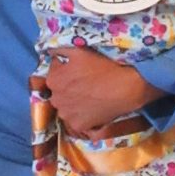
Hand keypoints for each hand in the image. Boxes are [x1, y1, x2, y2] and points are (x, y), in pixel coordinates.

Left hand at [45, 47, 162, 134]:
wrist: (124, 88)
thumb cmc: (102, 67)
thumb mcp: (78, 51)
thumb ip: (59, 49)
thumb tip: (50, 51)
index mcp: (53, 80)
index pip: (55, 72)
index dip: (67, 69)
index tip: (79, 69)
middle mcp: (55, 99)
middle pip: (59, 91)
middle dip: (68, 87)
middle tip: (86, 83)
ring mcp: (66, 115)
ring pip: (66, 106)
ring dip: (73, 102)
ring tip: (90, 96)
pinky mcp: (78, 126)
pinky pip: (76, 119)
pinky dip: (82, 115)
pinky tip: (93, 107)